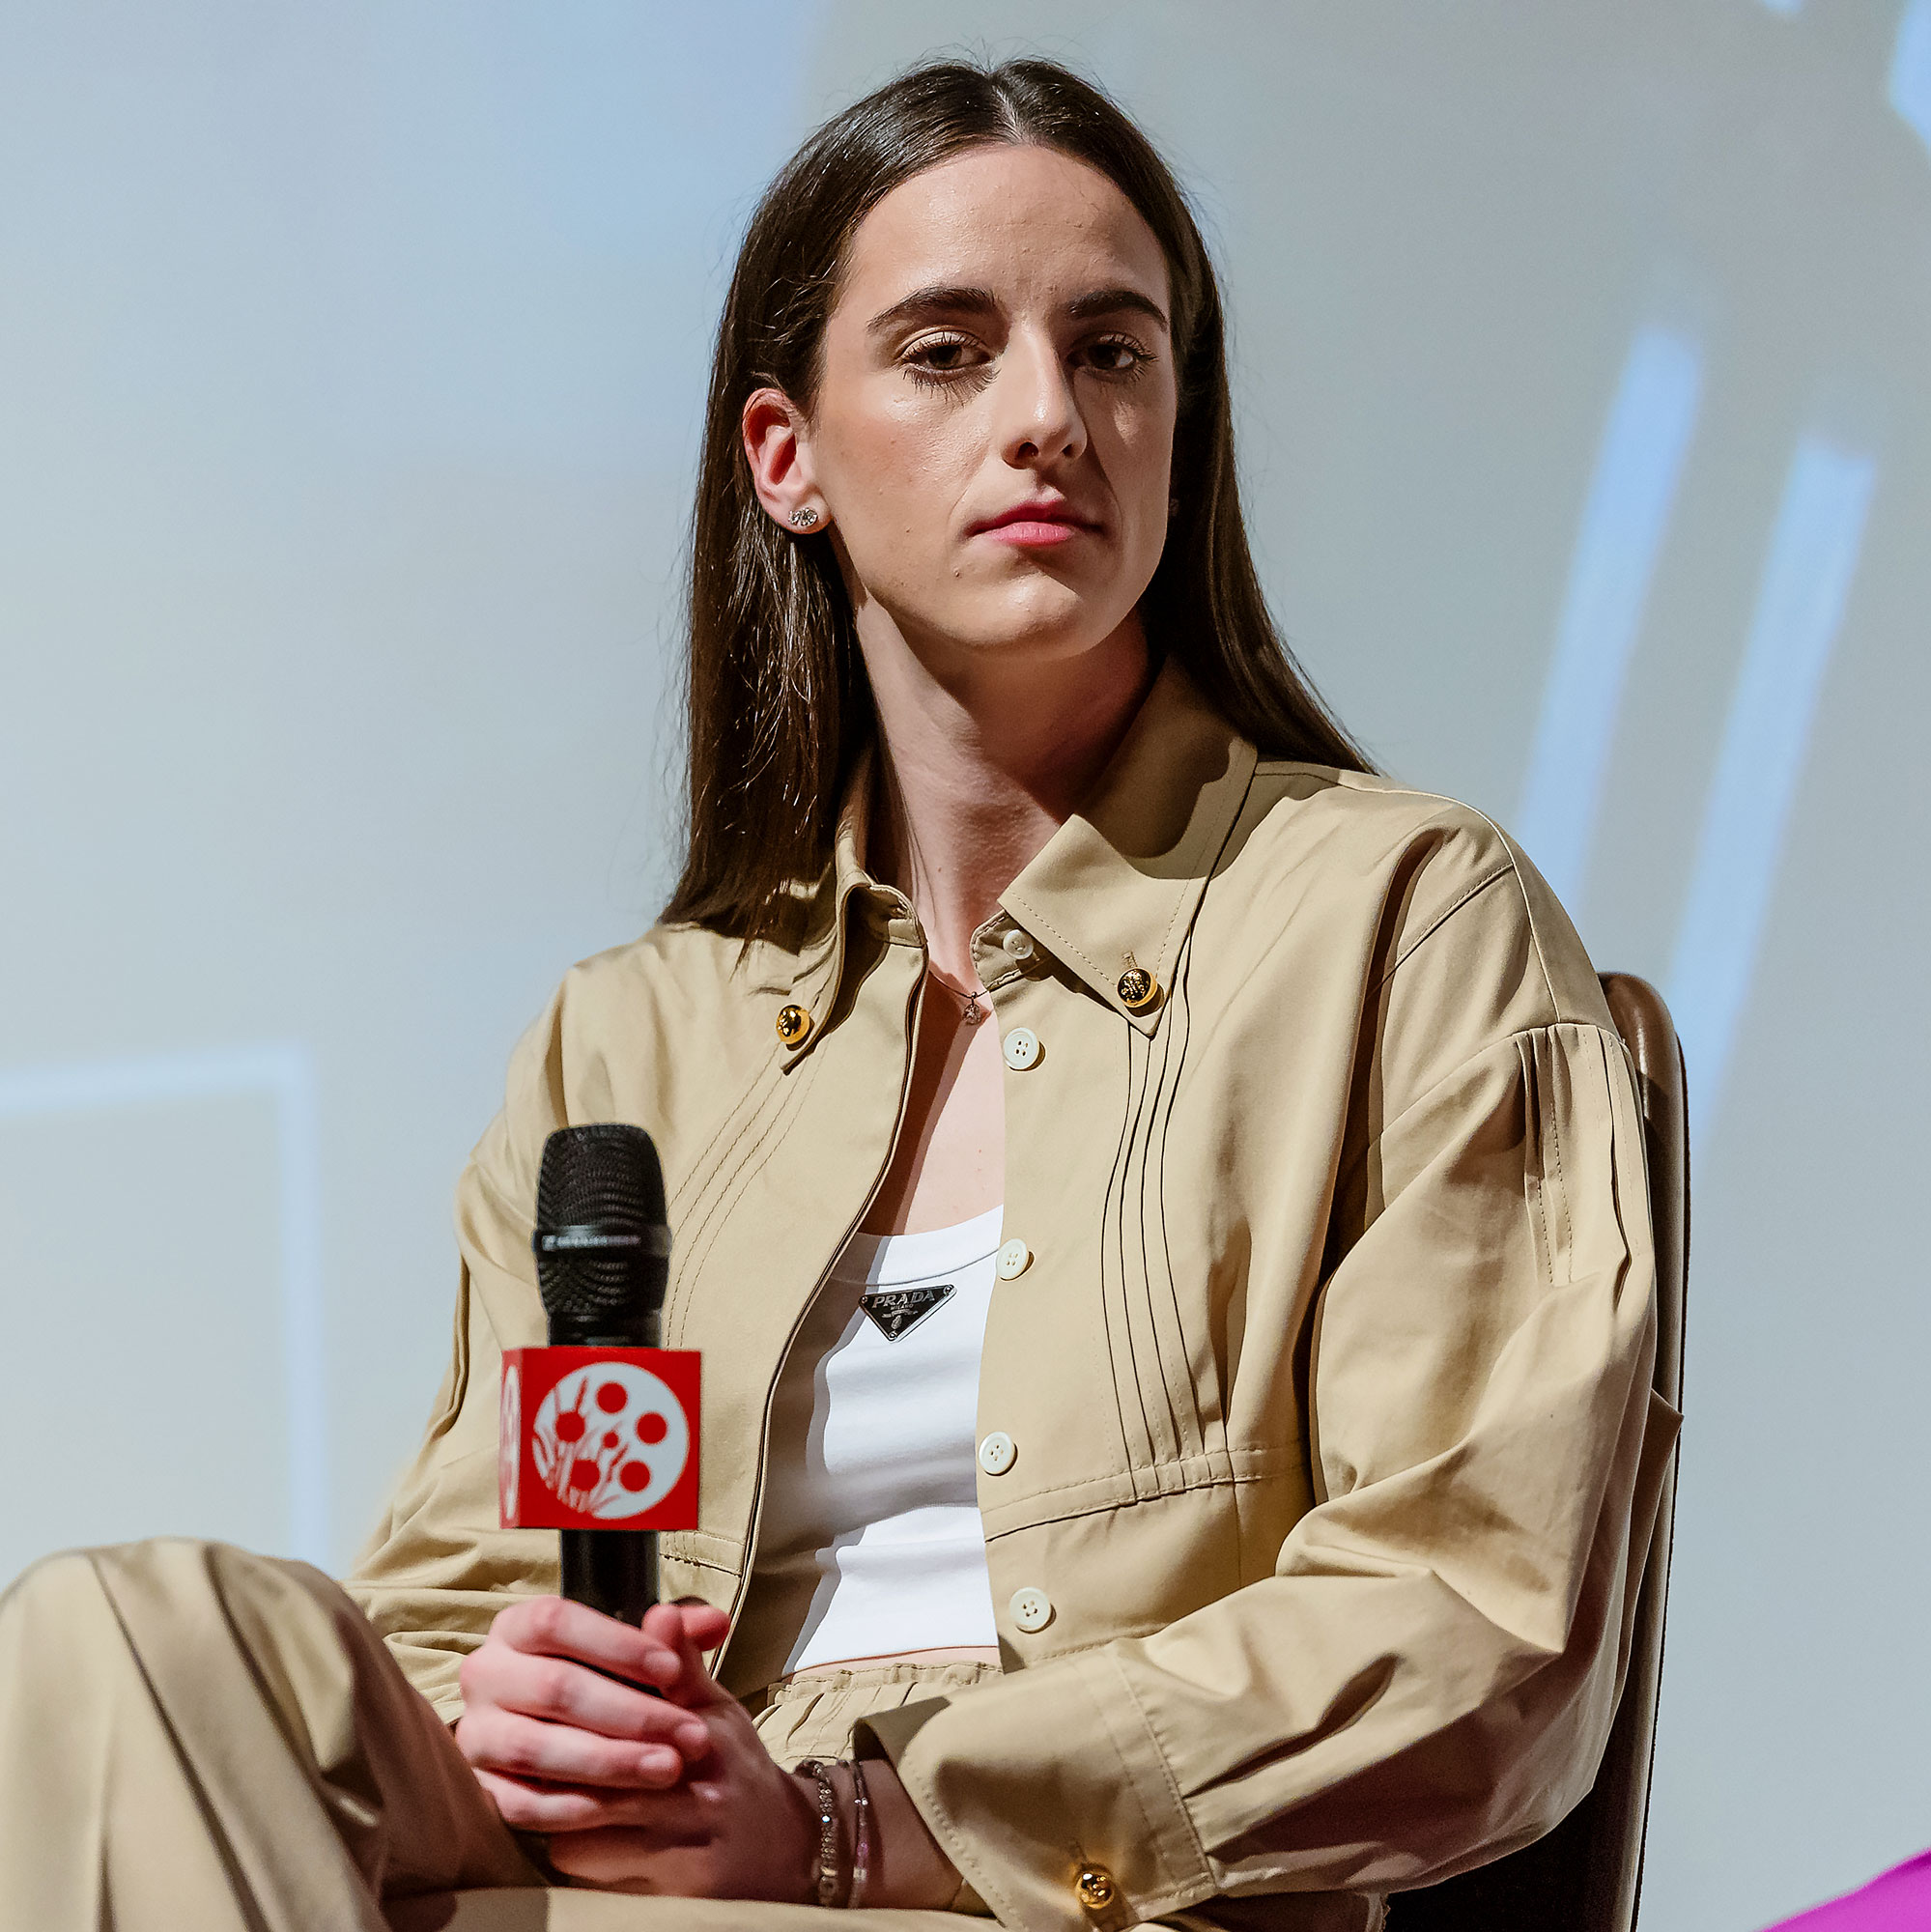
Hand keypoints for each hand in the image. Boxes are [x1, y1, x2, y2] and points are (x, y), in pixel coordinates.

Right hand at [455, 1594, 729, 1833]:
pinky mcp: (480, 1789)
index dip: (616, 1645)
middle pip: (553, 1687)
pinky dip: (574, 1805)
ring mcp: (477, 1734)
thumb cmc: (620, 1690)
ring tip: (668, 1769)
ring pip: (535, 1747)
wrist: (591, 1754)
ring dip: (609, 1761)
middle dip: (631, 1713)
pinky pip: (520, 1803)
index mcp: (519, 1627)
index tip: (672, 1671)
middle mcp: (486, 1674)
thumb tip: (710, 1623)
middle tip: (690, 1734)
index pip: (556, 1621)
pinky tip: (622, 1803)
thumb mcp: (654, 1661)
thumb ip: (681, 1639)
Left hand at [535, 1601, 820, 1898]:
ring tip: (547, 1787)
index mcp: (702, 1738)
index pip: (627, 1719)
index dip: (581, 1709)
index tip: (552, 1700)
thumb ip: (681, 1664)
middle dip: (559, 1762)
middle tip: (531, 1745)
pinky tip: (576, 1832)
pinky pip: (593, 1871)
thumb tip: (659, 1611)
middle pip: (595, 1778)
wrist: (782, 1847)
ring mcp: (680, 1848)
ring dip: (558, 1811)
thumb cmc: (734, 1769)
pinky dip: (577, 1851)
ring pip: (581, 1829)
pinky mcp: (669, 1892)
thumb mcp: (715, 1708)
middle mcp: (693, 1793)